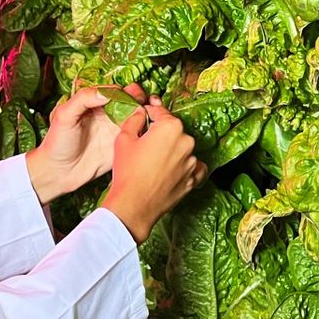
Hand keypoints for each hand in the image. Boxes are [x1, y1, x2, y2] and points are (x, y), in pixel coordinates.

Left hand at [26, 84, 145, 204]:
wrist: (58, 172)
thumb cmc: (57, 142)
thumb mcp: (64, 115)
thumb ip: (82, 99)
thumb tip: (105, 93)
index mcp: (93, 104)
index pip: (114, 91)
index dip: (125, 90)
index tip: (132, 94)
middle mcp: (106, 114)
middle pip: (128, 101)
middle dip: (138, 98)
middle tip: (144, 102)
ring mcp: (114, 130)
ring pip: (135, 116)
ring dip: (145, 112)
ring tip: (150, 114)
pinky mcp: (120, 145)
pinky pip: (135, 135)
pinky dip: (144, 130)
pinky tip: (148, 130)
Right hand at [101, 99, 205, 243]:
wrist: (134, 205)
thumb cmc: (128, 172)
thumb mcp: (124, 139)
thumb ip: (134, 120)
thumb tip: (141, 113)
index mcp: (171, 127)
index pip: (161, 113)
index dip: (150, 113)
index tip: (145, 115)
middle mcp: (186, 141)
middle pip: (173, 131)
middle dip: (161, 134)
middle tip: (145, 143)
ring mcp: (192, 161)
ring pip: (183, 149)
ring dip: (172, 150)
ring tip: (154, 161)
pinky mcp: (193, 179)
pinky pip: (194, 167)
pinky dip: (186, 166)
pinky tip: (173, 170)